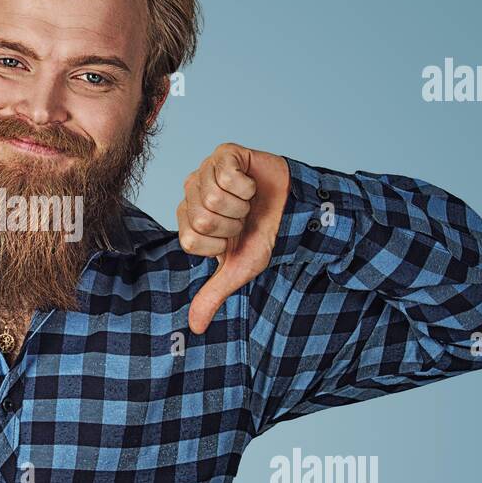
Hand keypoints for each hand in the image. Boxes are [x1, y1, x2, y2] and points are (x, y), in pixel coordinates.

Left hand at [177, 143, 290, 333]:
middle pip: (202, 219)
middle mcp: (190, 194)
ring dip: (241, 206)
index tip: (234, 239)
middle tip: (243, 219)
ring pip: (213, 198)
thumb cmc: (263, 236)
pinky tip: (251, 186)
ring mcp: (205, 170)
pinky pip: (227, 175)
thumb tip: (196, 328)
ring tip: (248, 203)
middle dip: (233, 225)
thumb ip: (213, 295)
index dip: (220, 244)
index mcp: (188, 221)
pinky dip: (247, 186)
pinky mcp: (224, 153)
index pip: (191, 240)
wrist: (294, 211)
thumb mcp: (239, 269)